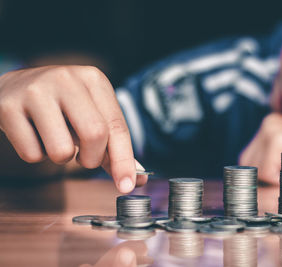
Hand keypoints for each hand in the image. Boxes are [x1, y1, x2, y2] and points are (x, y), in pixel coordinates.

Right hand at [0, 65, 146, 191]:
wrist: (11, 88)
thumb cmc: (60, 107)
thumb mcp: (89, 116)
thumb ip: (112, 147)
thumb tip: (137, 179)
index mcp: (93, 79)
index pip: (117, 126)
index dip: (124, 160)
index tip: (127, 186)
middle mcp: (67, 79)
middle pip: (95, 135)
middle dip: (91, 159)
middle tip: (82, 157)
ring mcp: (35, 90)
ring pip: (61, 150)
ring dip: (61, 158)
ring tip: (53, 139)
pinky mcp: (8, 106)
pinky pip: (32, 154)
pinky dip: (35, 155)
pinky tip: (32, 134)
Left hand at [239, 113, 281, 183]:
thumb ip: (268, 159)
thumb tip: (246, 177)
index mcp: (269, 124)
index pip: (248, 158)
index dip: (262, 174)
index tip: (281, 176)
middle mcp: (267, 123)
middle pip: (247, 162)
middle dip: (264, 176)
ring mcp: (271, 130)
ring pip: (255, 169)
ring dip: (274, 179)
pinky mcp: (277, 141)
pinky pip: (265, 173)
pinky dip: (280, 180)